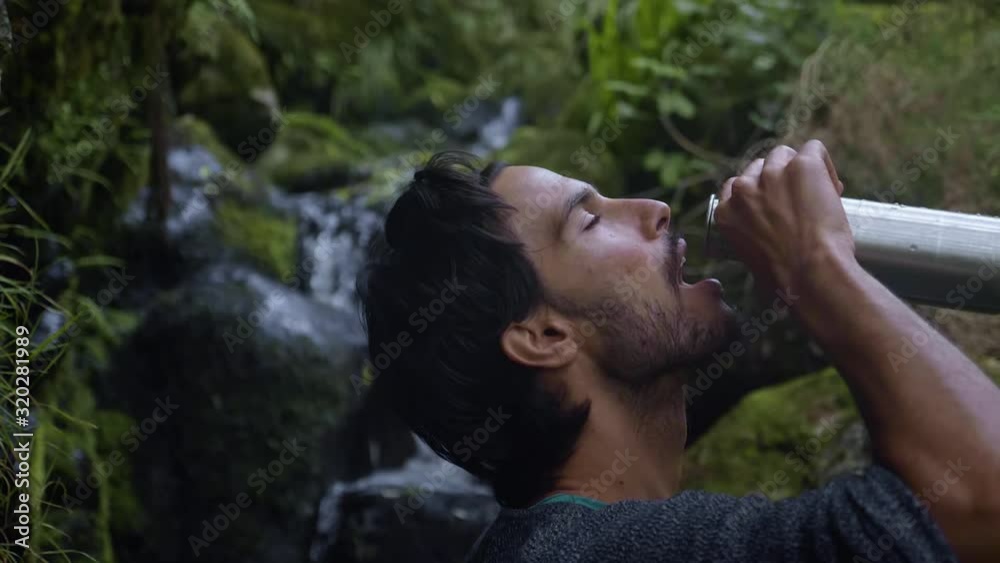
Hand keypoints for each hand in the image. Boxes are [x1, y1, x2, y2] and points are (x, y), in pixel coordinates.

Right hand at [714, 140, 855, 295]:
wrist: (810, 272)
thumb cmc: (786, 277)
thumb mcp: (749, 257)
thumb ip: (749, 234)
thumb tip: (767, 232)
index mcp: (725, 211)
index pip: (736, 186)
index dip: (757, 192)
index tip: (774, 205)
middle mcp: (743, 189)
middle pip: (760, 166)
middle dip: (777, 180)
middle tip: (798, 202)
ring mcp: (771, 174)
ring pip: (785, 154)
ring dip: (798, 169)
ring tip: (817, 194)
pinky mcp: (802, 165)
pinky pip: (814, 149)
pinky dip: (824, 164)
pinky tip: (832, 186)